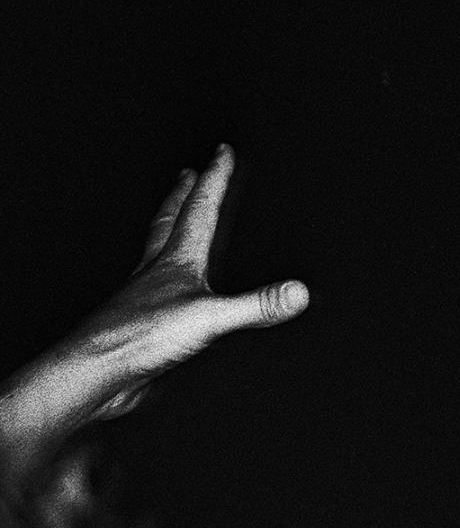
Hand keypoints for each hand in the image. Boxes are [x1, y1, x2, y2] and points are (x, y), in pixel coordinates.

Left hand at [0, 144, 307, 479]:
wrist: (94, 373)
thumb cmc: (138, 340)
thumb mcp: (209, 318)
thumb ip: (256, 305)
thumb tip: (298, 291)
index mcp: (176, 262)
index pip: (200, 210)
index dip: (214, 179)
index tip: (222, 153)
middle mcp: (157, 273)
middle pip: (170, 222)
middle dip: (183, 195)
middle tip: (188, 173)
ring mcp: (146, 298)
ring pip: (158, 251)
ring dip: (168, 228)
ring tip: (174, 217)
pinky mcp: (144, 325)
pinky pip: (158, 288)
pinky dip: (164, 275)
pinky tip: (168, 286)